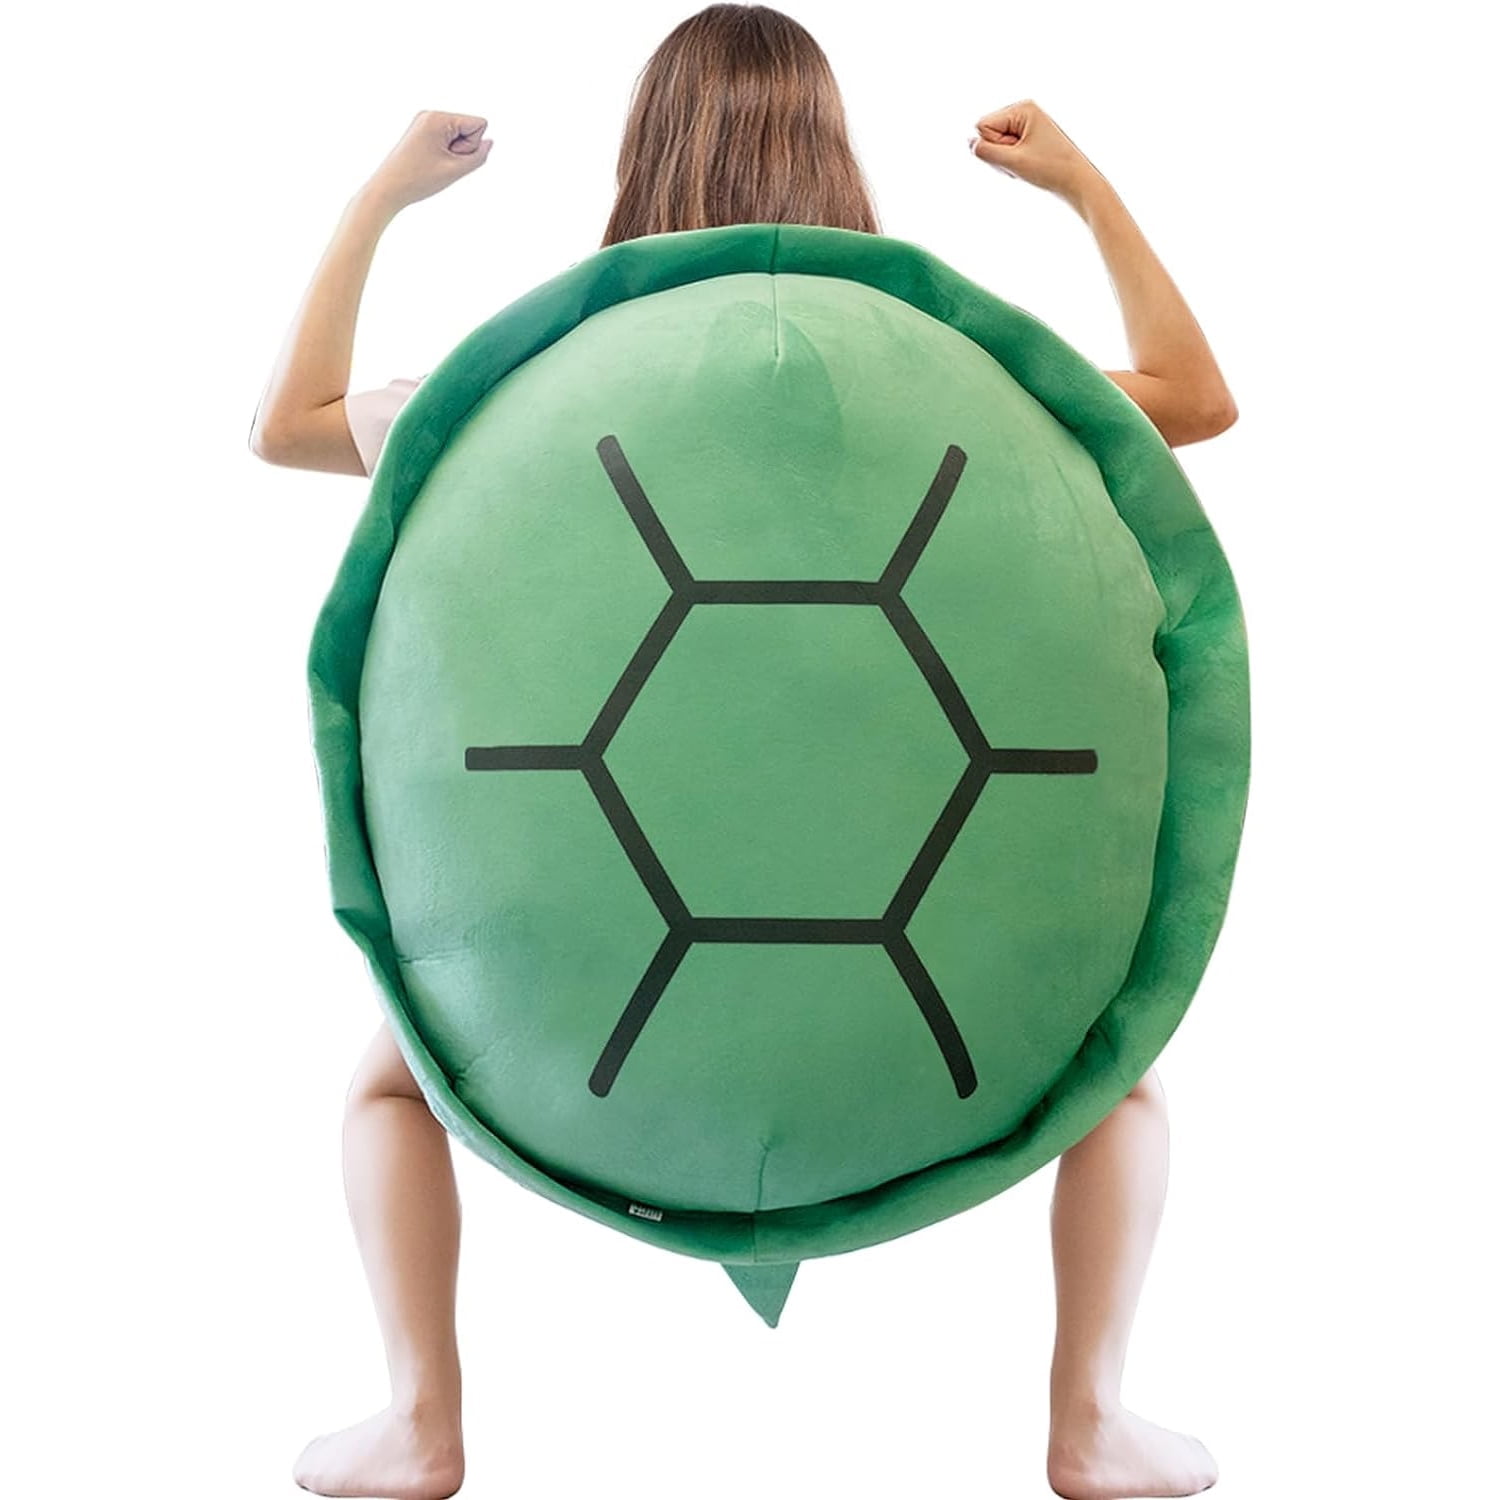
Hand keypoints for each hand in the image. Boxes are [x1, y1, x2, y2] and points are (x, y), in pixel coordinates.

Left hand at [362, 110, 492, 211]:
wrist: (387, 189)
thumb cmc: (417, 180)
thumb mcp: (456, 171)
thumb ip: (479, 156)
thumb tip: (489, 142)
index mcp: (438, 117)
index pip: (478, 124)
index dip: (472, 146)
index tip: (451, 158)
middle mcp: (430, 114)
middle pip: (468, 129)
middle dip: (462, 149)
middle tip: (441, 164)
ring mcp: (424, 123)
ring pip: (458, 136)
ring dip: (453, 154)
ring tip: (434, 165)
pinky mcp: (421, 133)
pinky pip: (446, 141)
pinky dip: (444, 154)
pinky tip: (430, 163)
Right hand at [968, 99, 1101, 205]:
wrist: (1078, 183)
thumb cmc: (1052, 170)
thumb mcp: (1013, 162)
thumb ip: (985, 151)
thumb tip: (969, 142)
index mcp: (1023, 107)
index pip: (982, 126)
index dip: (994, 147)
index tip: (1017, 154)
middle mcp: (1024, 111)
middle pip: (988, 134)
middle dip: (999, 154)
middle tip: (1023, 163)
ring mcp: (1027, 124)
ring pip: (995, 145)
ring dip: (1006, 161)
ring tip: (1027, 165)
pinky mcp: (1028, 138)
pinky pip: (1005, 152)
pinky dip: (1011, 164)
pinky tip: (1028, 167)